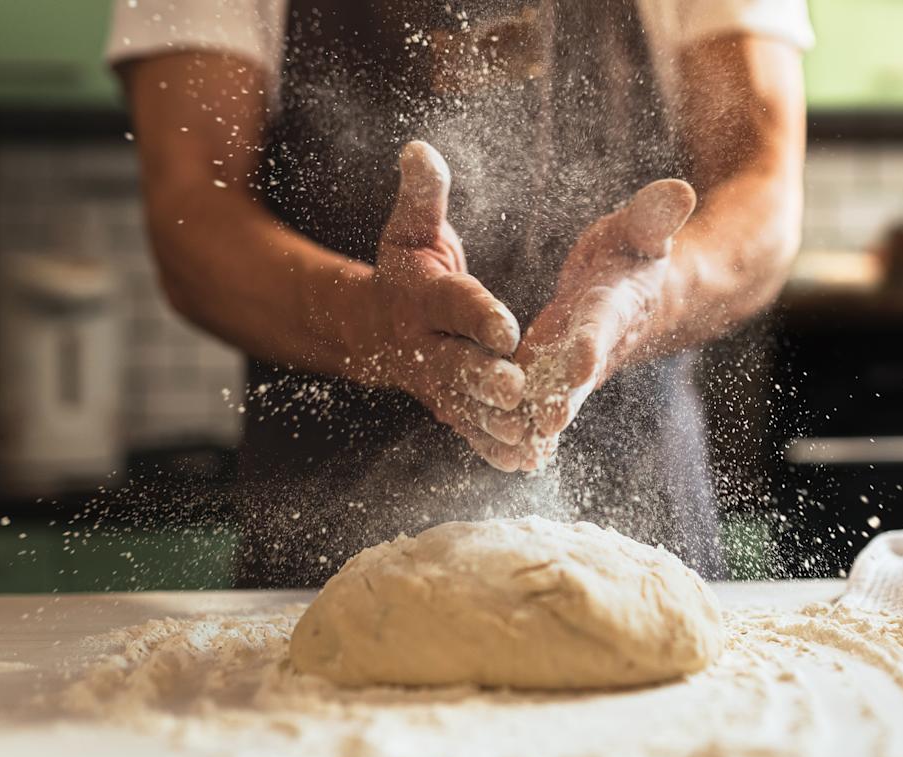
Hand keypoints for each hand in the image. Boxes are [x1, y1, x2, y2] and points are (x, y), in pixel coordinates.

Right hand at [361, 141, 527, 470]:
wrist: (373, 327)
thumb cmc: (406, 269)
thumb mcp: (412, 229)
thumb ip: (423, 195)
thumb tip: (418, 148)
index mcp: (422, 297)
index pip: (452, 304)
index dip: (478, 314)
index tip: (506, 325)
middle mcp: (425, 345)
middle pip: (456, 363)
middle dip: (485, 378)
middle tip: (517, 389)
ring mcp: (434, 382)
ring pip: (465, 406)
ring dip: (494, 423)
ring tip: (529, 436)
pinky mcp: (447, 407)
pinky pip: (469, 429)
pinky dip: (492, 447)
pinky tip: (523, 462)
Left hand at [497, 179, 697, 469]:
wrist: (642, 295)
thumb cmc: (635, 252)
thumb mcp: (642, 229)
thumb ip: (654, 215)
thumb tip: (681, 189)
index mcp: (616, 304)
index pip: (604, 322)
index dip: (592, 340)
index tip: (580, 360)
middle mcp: (597, 342)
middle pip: (579, 374)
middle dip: (563, 398)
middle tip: (545, 424)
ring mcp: (575, 364)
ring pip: (556, 396)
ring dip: (537, 422)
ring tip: (516, 448)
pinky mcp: (555, 374)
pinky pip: (540, 402)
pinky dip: (527, 427)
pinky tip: (507, 454)